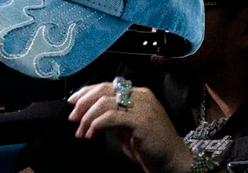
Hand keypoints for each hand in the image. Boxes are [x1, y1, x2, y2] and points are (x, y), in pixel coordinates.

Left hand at [67, 82, 192, 172]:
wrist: (175, 162)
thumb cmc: (152, 147)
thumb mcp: (126, 128)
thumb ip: (111, 117)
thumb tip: (88, 113)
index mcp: (138, 93)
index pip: (106, 86)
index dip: (86, 92)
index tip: (72, 102)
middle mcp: (140, 95)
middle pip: (103, 90)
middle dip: (83, 103)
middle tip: (73, 117)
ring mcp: (143, 107)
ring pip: (104, 103)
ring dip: (87, 118)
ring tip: (81, 131)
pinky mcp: (142, 121)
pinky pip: (111, 117)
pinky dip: (96, 125)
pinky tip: (91, 135)